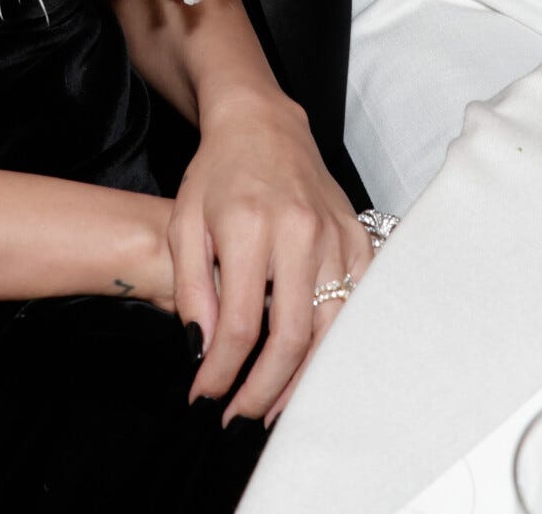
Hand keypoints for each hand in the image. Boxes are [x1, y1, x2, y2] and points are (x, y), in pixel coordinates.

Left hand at [167, 91, 365, 426]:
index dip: (222, 372)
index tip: (205, 397)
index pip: (239, 324)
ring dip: (301, 379)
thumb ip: (191, 289)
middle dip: (262, 390)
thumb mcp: (183, 223)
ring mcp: (336, 237)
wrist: (263, 124)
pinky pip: (355, 306)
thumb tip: (203, 352)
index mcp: (250, 228)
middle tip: (238, 417)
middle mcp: (300, 234)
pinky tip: (311, 368)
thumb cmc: (217, 173)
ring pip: (329, 331)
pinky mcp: (357, 239)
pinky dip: (335, 345)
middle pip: (290, 338)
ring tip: (273, 408)